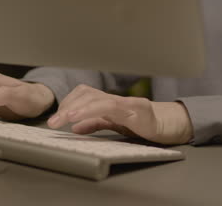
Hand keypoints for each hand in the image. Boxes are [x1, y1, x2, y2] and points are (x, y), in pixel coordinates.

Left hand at [47, 85, 192, 144]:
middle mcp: (114, 99)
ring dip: (78, 109)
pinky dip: (95, 111)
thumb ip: (95, 124)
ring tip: (64, 119)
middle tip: (53, 122)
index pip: (82, 95)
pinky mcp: (137, 108)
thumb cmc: (141, 125)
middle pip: (85, 94)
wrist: (168, 125)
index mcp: (106, 102)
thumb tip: (75, 128)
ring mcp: (125, 102)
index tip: (56, 118)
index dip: (67, 103)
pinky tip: (83, 119)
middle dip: (67, 107)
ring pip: (96, 99)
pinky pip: (113, 107)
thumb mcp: (113, 125)